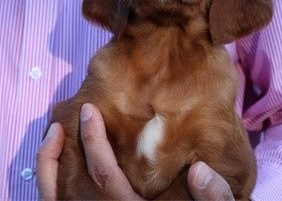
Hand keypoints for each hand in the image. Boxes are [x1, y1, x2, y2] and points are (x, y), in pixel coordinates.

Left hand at [37, 104, 234, 200]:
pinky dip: (48, 183)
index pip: (104, 178)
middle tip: (79, 110)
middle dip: (70, 146)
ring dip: (49, 165)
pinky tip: (53, 161)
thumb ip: (214, 195)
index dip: (93, 142)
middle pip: (73, 188)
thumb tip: (199, 170)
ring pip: (56, 200)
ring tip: (53, 132)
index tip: (90, 111)